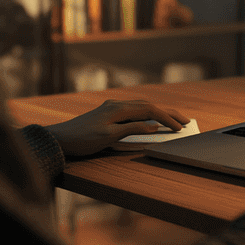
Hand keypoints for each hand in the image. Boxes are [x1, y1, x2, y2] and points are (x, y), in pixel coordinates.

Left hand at [45, 99, 189, 155]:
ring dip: (159, 112)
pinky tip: (152, 120)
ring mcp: (113, 108)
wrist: (59, 138)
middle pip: (149, 105)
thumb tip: (154, 125)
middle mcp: (117, 104)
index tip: (180, 127)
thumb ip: (133, 129)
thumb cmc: (82, 139)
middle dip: (168, 113)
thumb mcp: (109, 136)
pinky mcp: (109, 114)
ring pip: (142, 107)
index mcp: (119, 108)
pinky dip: (148, 115)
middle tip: (186, 121)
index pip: (150, 110)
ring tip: (173, 120)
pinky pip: (134, 111)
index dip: (167, 118)